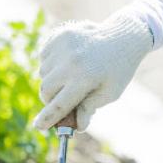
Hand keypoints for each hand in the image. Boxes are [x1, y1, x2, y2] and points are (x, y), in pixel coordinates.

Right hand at [33, 11, 153, 130]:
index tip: (39, 126)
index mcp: (84, 78)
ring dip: (52, 80)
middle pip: (46, 90)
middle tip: (61, 100)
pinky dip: (51, 64)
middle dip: (51, 99)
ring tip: (72, 76)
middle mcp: (71, 62)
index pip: (59, 104)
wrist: (124, 37)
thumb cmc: (119, 69)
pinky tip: (69, 61)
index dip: (47, 118)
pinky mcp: (59, 35)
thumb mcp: (110, 93)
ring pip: (43, 73)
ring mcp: (63, 46)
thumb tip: (78, 127)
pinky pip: (44, 56)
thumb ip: (90, 108)